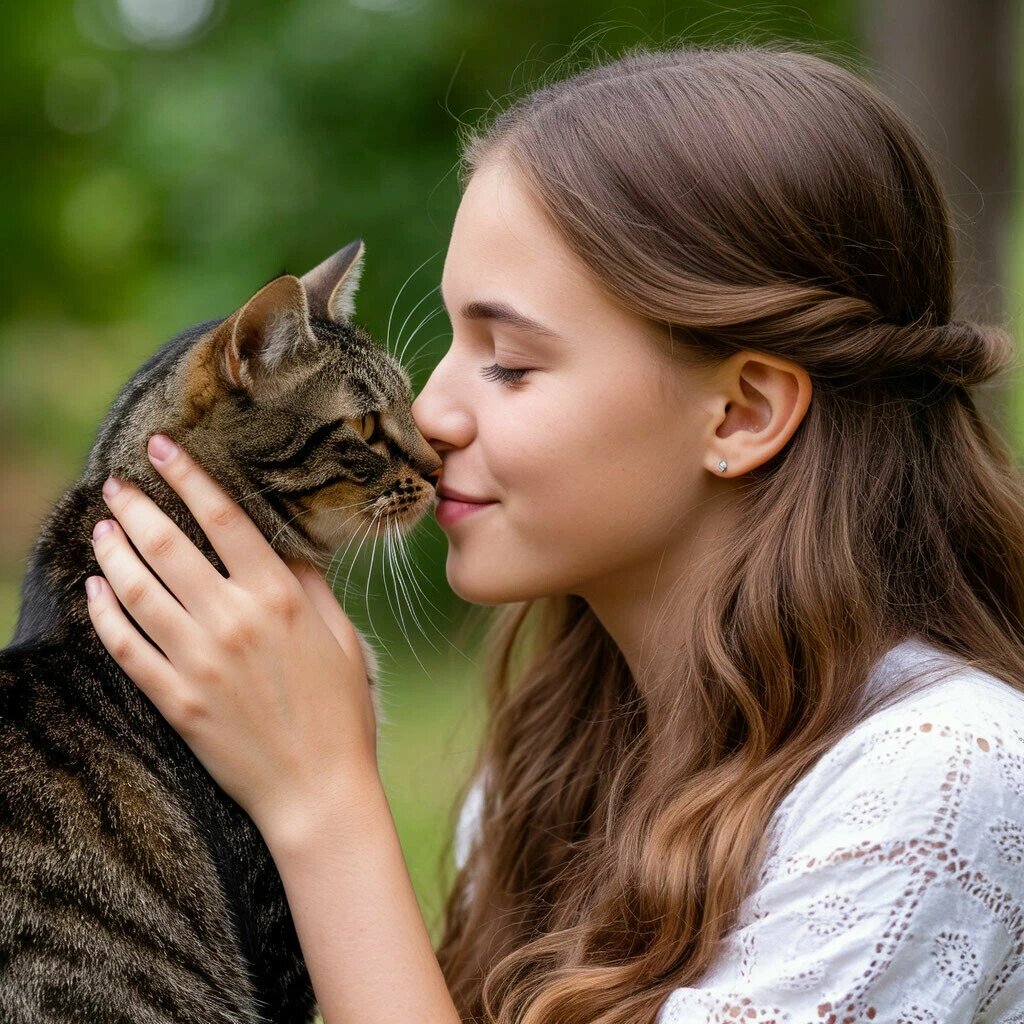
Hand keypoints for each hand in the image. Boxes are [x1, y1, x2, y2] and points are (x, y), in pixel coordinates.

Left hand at [85, 432, 379, 838]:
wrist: (318, 791)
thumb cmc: (341, 712)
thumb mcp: (342, 637)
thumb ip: (311, 587)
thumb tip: (284, 548)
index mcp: (278, 598)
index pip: (223, 520)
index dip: (188, 478)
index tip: (161, 448)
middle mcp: (233, 620)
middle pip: (169, 546)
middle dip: (136, 506)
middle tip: (115, 484)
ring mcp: (199, 661)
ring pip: (138, 590)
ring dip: (114, 552)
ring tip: (102, 527)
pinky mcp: (176, 700)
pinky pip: (127, 647)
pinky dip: (104, 614)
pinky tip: (94, 591)